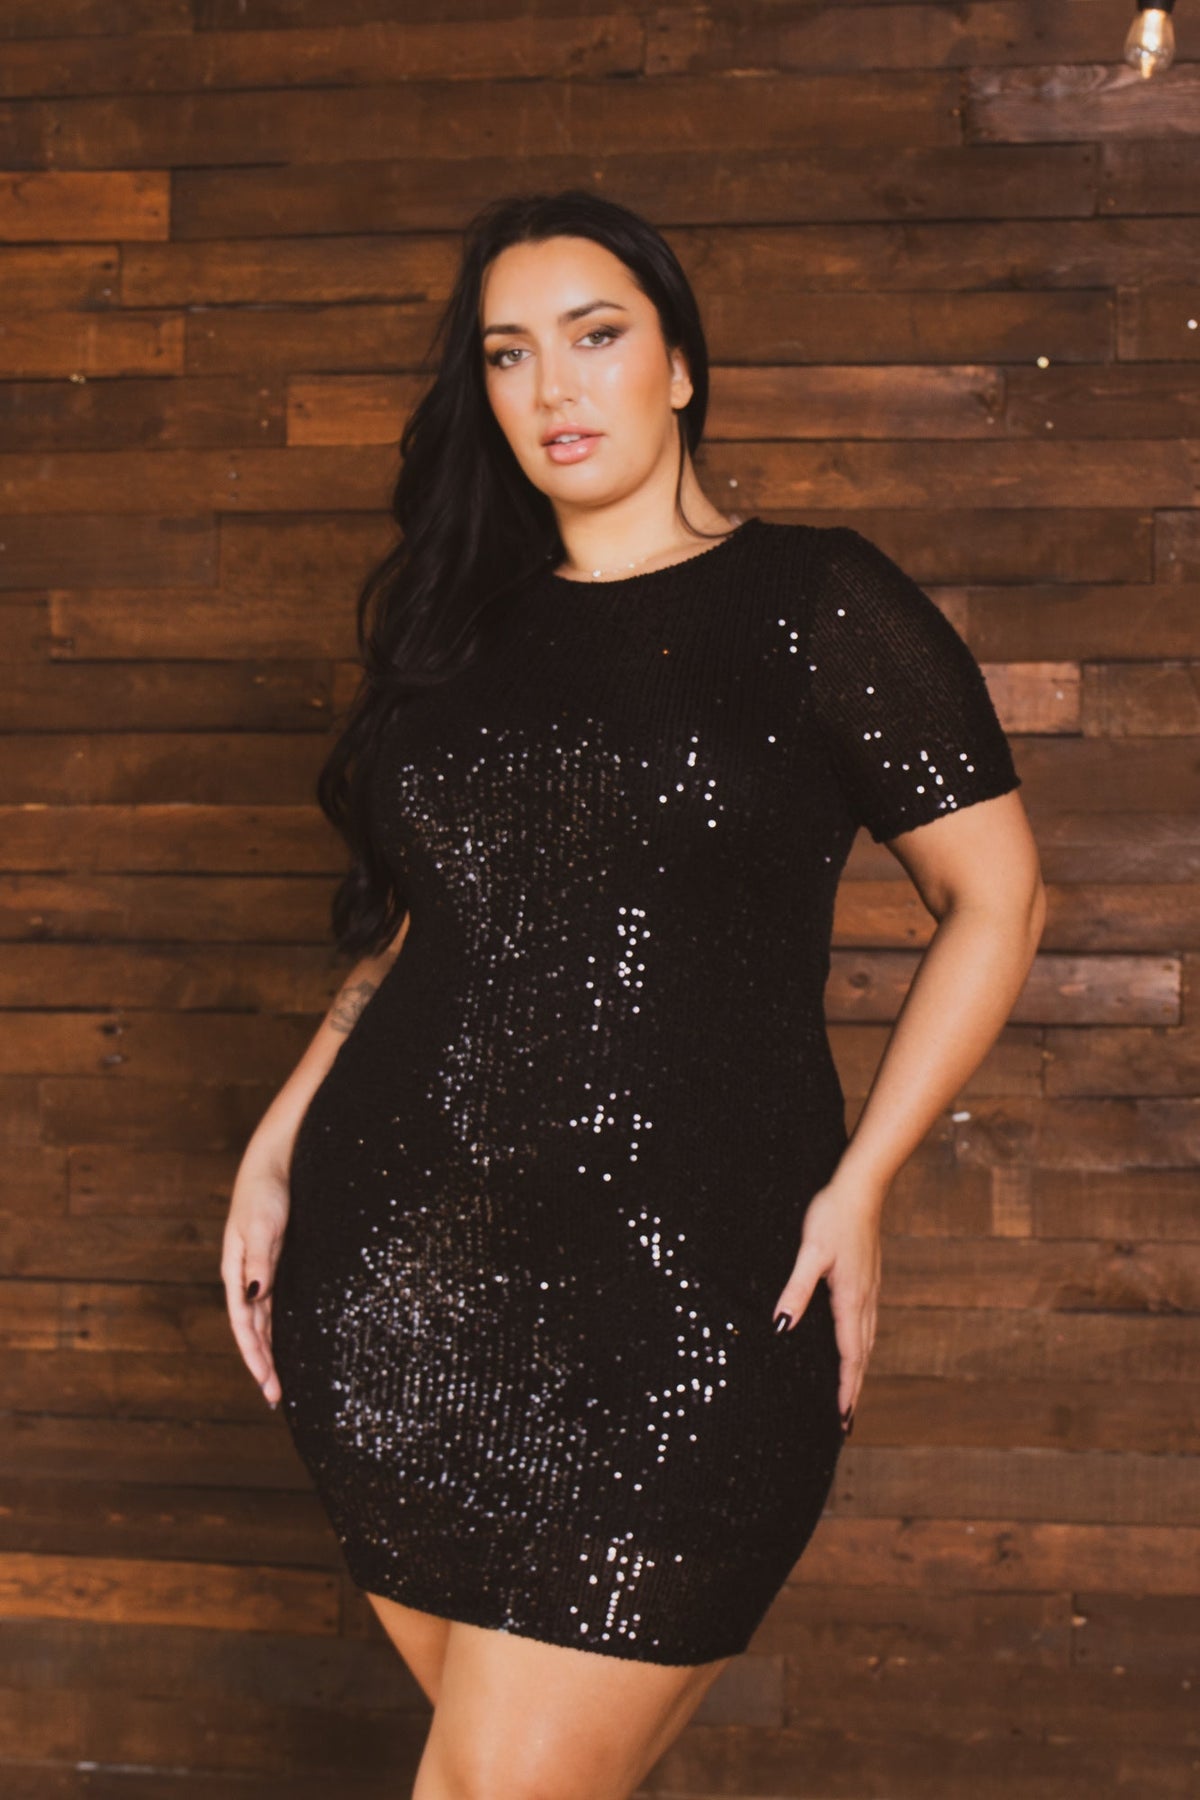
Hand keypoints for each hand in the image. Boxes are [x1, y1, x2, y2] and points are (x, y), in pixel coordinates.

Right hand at [220, 1148, 290, 1408]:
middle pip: (252, 1331)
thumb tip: (254, 1295)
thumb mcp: (261, 1225)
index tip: (267, 1384)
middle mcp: (246, 1278)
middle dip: (263, 1365)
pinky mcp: (278, 1264)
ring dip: (271, 1352)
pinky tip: (289, 1345)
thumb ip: (259, 1260)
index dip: (254, 1357)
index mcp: (236, 1272)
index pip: (243, 1326)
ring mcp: (262, 1273)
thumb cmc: (265, 1192)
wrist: (275, 1162)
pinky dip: (280, 1330)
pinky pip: (276, 1307)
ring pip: (265, 1323)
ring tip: (280, 1384)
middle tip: (276, 1398)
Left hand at [771, 1173, 884, 1430]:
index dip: (845, 1387)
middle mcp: (865, 1300)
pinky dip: (861, 1346)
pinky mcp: (868, 1280)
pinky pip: (867, 1324)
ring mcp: (870, 1290)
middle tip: (847, 1421)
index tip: (842, 1417)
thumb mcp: (809, 1252)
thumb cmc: (832, 1216)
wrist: (862, 1189)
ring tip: (851, 1393)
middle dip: (854, 1388)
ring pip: (867, 1340)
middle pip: (861, 1355)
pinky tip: (855, 1345)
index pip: (849, 1355)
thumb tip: (782, 1326)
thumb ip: (796, 1289)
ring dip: (859, 1369)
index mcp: (851, 1299)